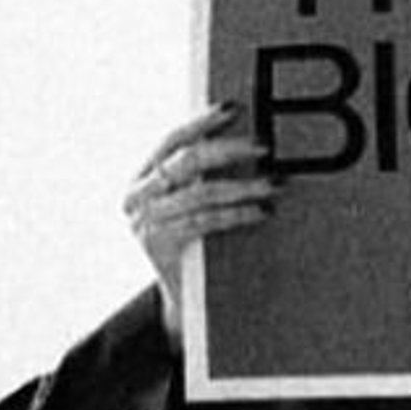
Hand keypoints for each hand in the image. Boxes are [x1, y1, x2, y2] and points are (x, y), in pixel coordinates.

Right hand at [122, 103, 278, 346]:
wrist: (183, 300)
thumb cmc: (192, 244)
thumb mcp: (188, 205)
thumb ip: (200, 177)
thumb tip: (245, 142)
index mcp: (141, 178)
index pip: (171, 140)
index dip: (202, 122)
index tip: (233, 109)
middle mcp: (137, 196)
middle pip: (187, 160)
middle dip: (229, 150)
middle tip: (264, 147)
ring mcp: (144, 222)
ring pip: (201, 191)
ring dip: (243, 185)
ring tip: (273, 182)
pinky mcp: (160, 245)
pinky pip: (206, 220)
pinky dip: (238, 213)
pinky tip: (261, 211)